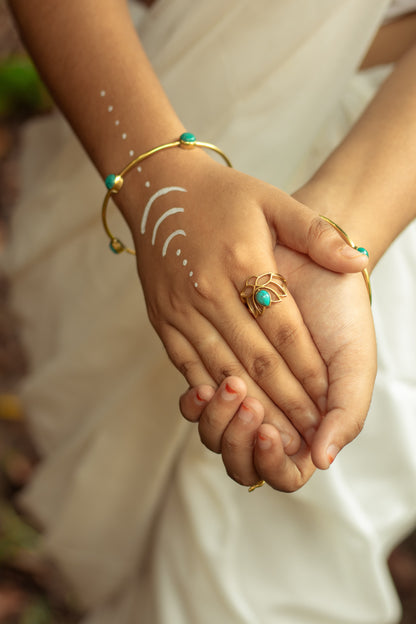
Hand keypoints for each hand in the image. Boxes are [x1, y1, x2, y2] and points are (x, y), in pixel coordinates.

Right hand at [119, 147, 367, 453]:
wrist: (159, 188)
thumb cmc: (223, 195)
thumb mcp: (273, 200)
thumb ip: (316, 233)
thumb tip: (357, 262)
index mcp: (242, 261)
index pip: (285, 329)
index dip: (309, 368)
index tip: (330, 399)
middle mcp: (209, 290)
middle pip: (257, 359)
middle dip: (287, 399)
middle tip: (310, 430)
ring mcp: (181, 309)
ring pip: (223, 370)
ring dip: (253, 406)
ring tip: (278, 434)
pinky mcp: (163, 320)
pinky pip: (189, 366)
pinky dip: (211, 392)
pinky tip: (230, 412)